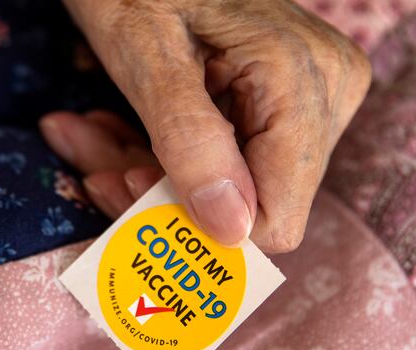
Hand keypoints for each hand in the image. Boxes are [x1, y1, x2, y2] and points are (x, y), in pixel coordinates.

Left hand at [40, 0, 370, 251]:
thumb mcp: (147, 52)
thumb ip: (189, 139)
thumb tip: (230, 229)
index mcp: (304, 81)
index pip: (277, 217)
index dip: (199, 223)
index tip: (130, 187)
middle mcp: (325, 94)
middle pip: (245, 202)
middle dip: (160, 192)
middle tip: (96, 167)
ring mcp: (307, 97)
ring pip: (225, 185)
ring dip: (146, 170)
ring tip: (90, 136)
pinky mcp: (280, 100)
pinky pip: (220, 157)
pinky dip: (157, 151)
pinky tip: (110, 127)